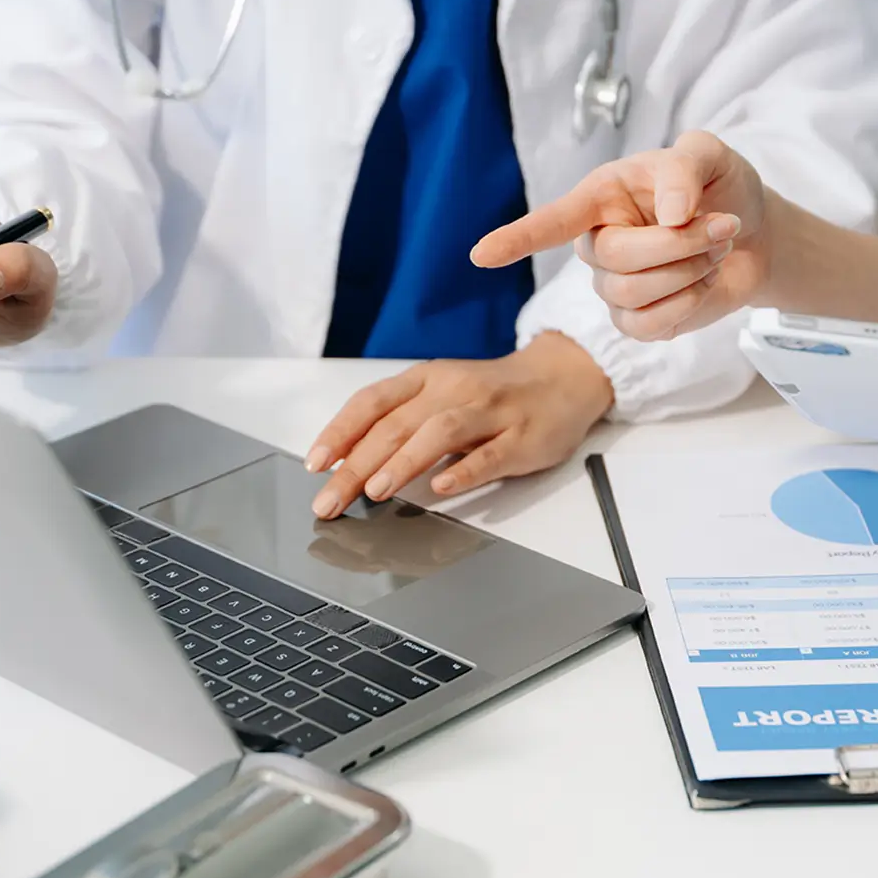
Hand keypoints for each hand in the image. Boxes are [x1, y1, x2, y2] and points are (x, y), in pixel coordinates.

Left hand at [303, 333, 614, 517]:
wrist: (563, 376)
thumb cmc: (493, 393)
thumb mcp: (442, 394)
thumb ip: (401, 421)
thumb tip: (347, 461)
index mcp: (428, 379)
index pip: (373, 402)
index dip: (341, 431)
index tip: (314, 464)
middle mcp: (454, 390)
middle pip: (397, 424)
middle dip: (358, 464)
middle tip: (330, 500)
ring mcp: (490, 412)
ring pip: (440, 433)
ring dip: (405, 461)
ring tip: (377, 490)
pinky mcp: (523, 437)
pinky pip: (491, 454)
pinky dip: (465, 470)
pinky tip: (443, 487)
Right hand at [472, 131, 770, 340]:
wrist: (753, 233)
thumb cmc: (718, 187)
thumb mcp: (708, 156)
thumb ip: (683, 169)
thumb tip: (668, 214)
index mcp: (601, 197)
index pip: (552, 221)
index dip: (517, 238)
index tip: (480, 255)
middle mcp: (597, 244)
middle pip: (616, 259)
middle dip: (678, 244)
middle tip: (722, 225)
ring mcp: (614, 287)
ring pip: (635, 294)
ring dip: (691, 269)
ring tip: (715, 246)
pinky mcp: (638, 321)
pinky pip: (650, 326)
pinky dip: (690, 302)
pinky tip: (703, 281)